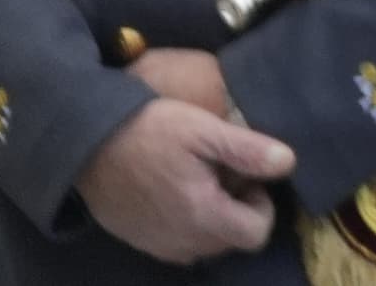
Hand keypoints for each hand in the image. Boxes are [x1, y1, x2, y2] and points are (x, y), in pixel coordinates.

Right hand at [74, 86, 291, 265]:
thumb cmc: (151, 131)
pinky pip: (177, 243)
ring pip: (205, 245)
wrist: (87, 143)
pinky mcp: (138, 240)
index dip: (261, 205)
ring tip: (198, 180)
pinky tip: (174, 191)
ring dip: (212, 218)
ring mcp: (156, 245)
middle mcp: (180, 242)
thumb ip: (248, 151)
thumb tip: (288, 164)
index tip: (245, 177)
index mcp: (202, 216)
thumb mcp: (205, 130)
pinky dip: (186, 224)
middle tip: (221, 174)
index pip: (256, 234)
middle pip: (231, 241)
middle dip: (237, 211)